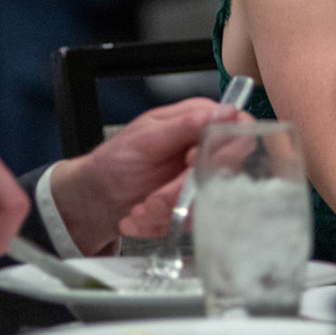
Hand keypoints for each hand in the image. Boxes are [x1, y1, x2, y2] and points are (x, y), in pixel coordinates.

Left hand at [49, 98, 247, 254]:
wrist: (97, 198)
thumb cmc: (115, 161)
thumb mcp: (146, 138)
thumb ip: (186, 124)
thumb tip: (225, 112)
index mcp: (197, 120)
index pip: (238, 128)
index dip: (223, 149)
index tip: (191, 162)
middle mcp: (205, 148)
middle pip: (225, 170)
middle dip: (183, 190)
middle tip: (156, 197)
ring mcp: (202, 179)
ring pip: (210, 200)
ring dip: (169, 210)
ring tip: (142, 209)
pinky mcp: (196, 206)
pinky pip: (194, 220)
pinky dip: (164, 223)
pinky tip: (143, 217)